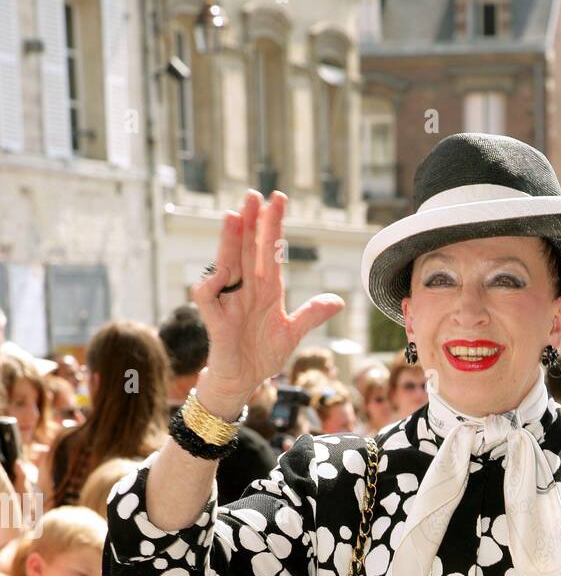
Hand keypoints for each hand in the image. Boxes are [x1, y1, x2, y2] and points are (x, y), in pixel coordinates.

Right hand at [190, 189, 346, 418]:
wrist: (244, 381)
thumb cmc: (263, 355)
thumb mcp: (292, 334)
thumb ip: (311, 315)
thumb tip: (339, 301)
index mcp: (267, 288)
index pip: (271, 250)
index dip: (273, 225)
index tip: (278, 199)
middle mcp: (246, 287)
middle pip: (248, 248)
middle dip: (251, 222)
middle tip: (254, 195)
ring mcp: (229, 300)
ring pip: (227, 262)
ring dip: (229, 240)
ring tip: (234, 215)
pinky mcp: (214, 318)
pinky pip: (207, 295)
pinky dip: (211, 284)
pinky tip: (220, 274)